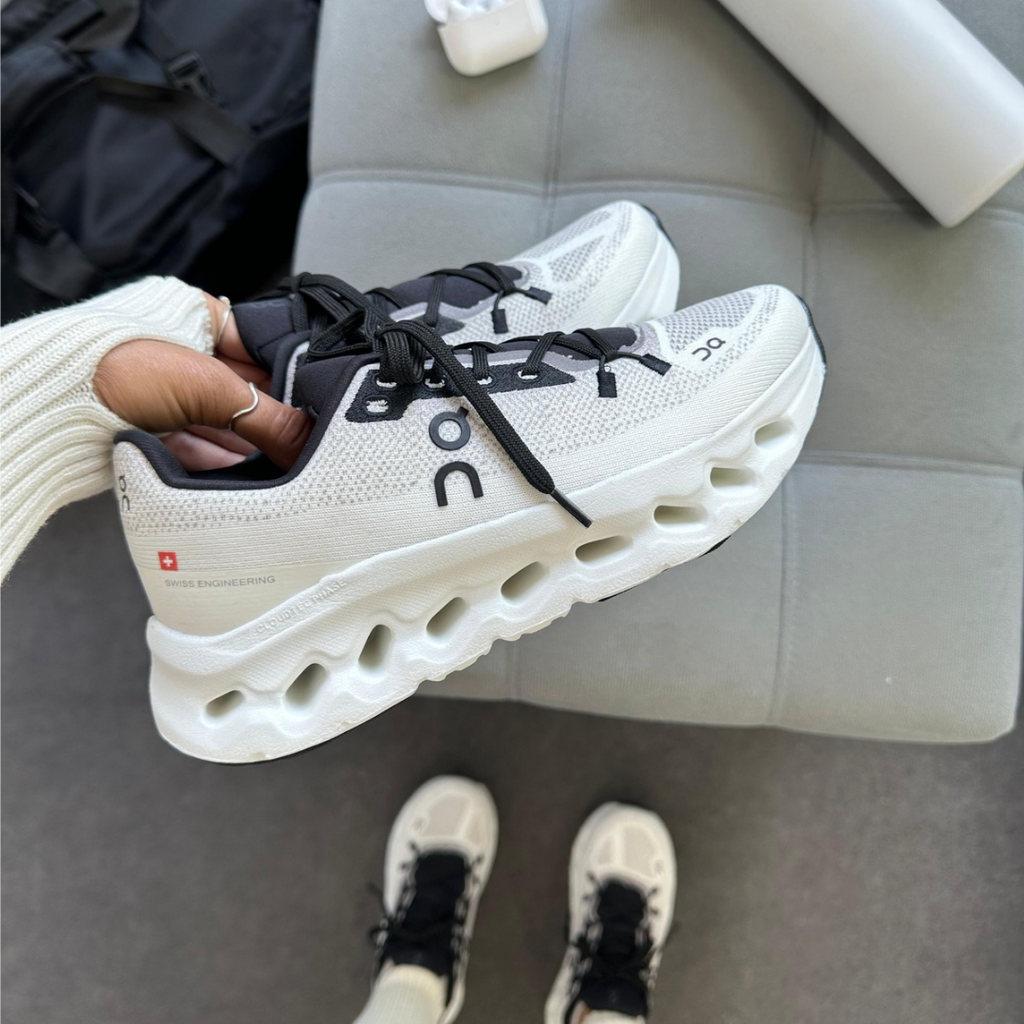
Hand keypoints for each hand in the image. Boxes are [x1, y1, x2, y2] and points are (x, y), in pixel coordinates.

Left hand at [94, 294, 311, 471]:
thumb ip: (268, 417)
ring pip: (219, 421)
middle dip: (267, 419)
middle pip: (241, 390)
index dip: (287, 380)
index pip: (260, 346)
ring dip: (245, 446)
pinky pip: (195, 445)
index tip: (310, 410)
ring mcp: (161, 388)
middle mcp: (178, 348)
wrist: (49, 408)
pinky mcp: (149, 425)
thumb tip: (307, 441)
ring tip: (275, 465)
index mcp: (194, 314)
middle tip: (297, 443)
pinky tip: (243, 477)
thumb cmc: (110, 365)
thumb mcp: (207, 387)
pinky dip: (218, 462)